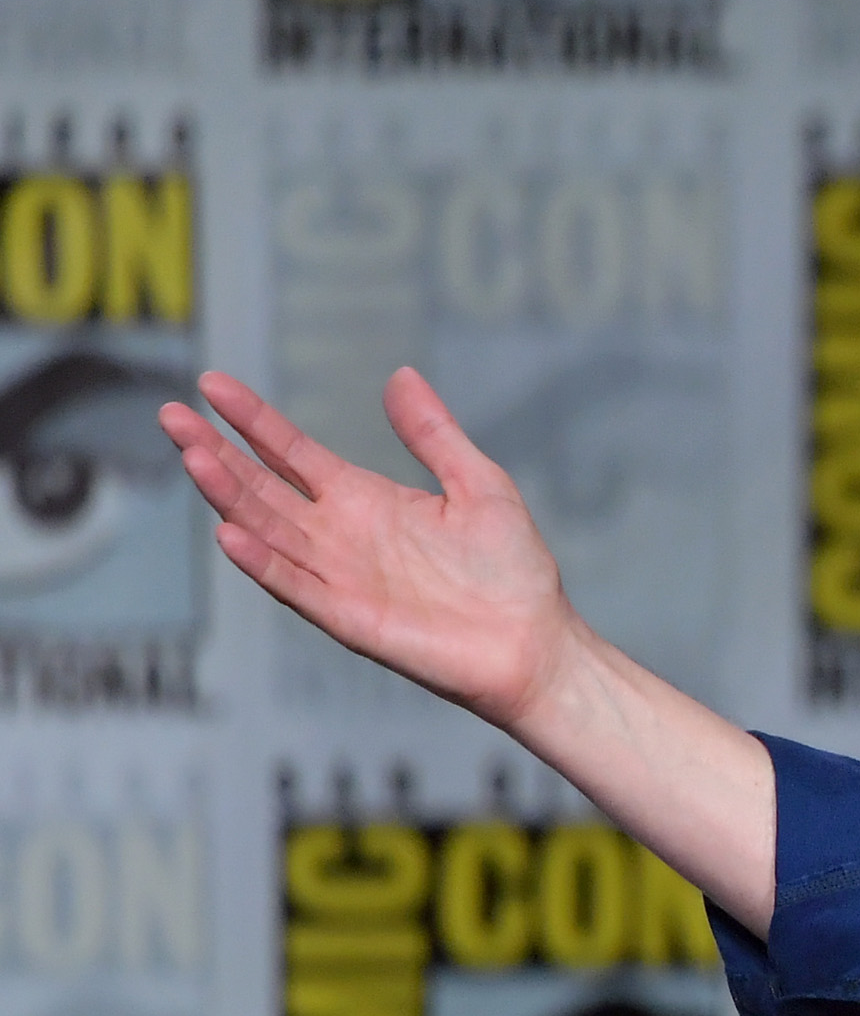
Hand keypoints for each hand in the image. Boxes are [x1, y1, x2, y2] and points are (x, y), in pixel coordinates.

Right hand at [160, 368, 587, 729]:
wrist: (534, 640)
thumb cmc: (511, 568)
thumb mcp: (478, 484)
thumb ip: (433, 434)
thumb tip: (400, 374)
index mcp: (364, 499)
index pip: (290, 452)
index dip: (251, 420)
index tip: (211, 384)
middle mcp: (339, 535)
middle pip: (261, 487)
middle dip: (215, 451)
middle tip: (170, 415)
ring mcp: (338, 577)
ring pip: (267, 531)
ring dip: (228, 497)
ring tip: (193, 457)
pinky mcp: (349, 618)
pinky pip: (296, 587)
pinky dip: (262, 563)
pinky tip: (229, 534)